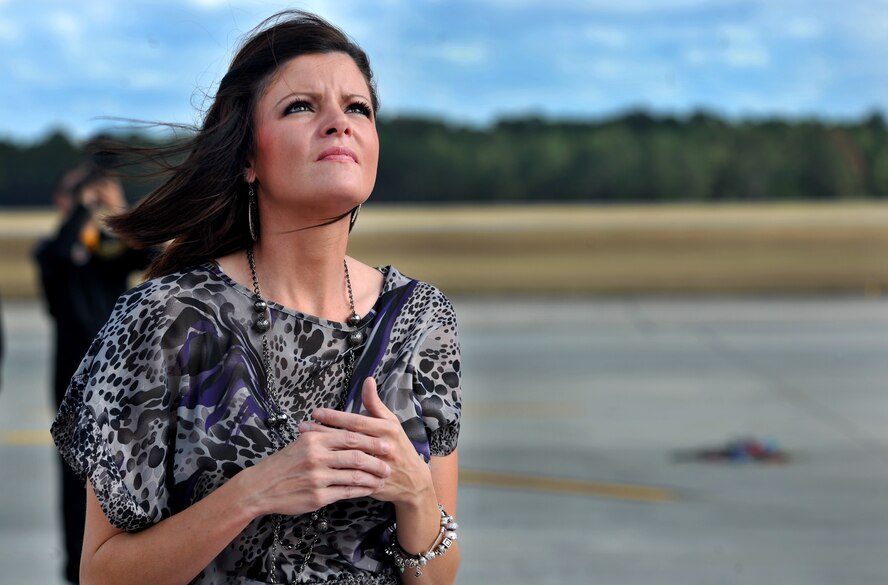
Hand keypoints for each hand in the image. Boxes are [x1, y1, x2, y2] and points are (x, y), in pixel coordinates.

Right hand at [240, 418, 391, 516]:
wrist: (261, 486)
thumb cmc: (284, 463)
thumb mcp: (302, 442)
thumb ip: (324, 436)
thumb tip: (348, 428)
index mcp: (315, 440)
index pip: (349, 437)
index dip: (371, 441)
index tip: (386, 443)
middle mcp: (317, 457)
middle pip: (356, 456)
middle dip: (377, 460)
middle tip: (390, 463)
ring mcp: (318, 478)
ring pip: (354, 476)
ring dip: (372, 477)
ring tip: (383, 477)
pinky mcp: (318, 497)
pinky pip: (346, 492)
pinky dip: (360, 490)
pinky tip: (368, 489)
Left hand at [303, 378, 433, 506]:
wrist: (412, 480)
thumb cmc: (399, 446)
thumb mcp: (391, 423)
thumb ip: (376, 404)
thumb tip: (368, 380)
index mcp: (387, 429)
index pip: (357, 421)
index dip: (335, 417)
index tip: (316, 412)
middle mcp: (383, 446)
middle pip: (348, 438)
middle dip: (323, 431)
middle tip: (303, 426)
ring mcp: (377, 466)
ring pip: (346, 457)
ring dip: (324, 449)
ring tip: (304, 443)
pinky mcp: (371, 482)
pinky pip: (348, 475)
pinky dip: (331, 469)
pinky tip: (317, 464)